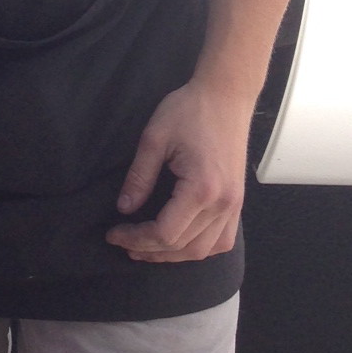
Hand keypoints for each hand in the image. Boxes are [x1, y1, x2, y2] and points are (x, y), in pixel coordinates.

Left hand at [105, 79, 251, 262]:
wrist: (226, 96)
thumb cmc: (189, 110)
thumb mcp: (154, 138)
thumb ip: (139, 176)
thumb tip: (124, 208)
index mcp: (201, 189)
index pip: (166, 233)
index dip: (136, 237)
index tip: (113, 233)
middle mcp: (223, 205)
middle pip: (183, 246)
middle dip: (150, 250)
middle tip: (123, 243)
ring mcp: (234, 206)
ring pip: (204, 250)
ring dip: (174, 255)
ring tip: (146, 249)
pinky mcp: (237, 202)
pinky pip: (222, 241)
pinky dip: (200, 249)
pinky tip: (180, 244)